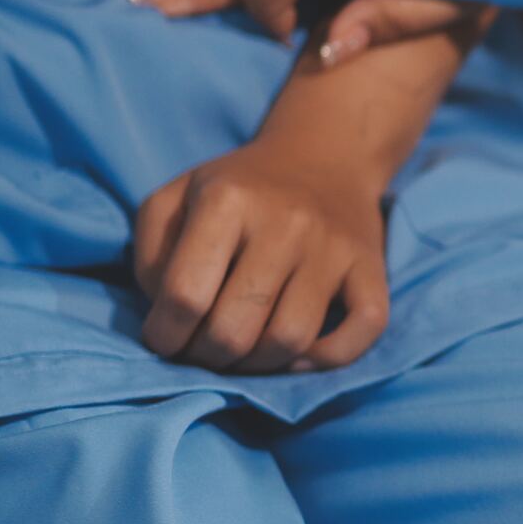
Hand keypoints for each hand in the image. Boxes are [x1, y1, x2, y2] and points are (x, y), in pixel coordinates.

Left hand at [130, 135, 390, 373]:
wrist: (325, 158)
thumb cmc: (239, 188)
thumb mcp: (176, 198)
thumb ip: (150, 254)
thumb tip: (167, 314)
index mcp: (228, 200)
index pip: (185, 295)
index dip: (164, 334)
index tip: (163, 338)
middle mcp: (286, 223)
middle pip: (236, 328)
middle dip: (206, 356)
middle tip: (200, 350)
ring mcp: (334, 248)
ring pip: (291, 340)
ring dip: (257, 365)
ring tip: (241, 353)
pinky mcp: (372, 268)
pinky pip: (361, 332)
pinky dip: (326, 359)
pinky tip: (298, 354)